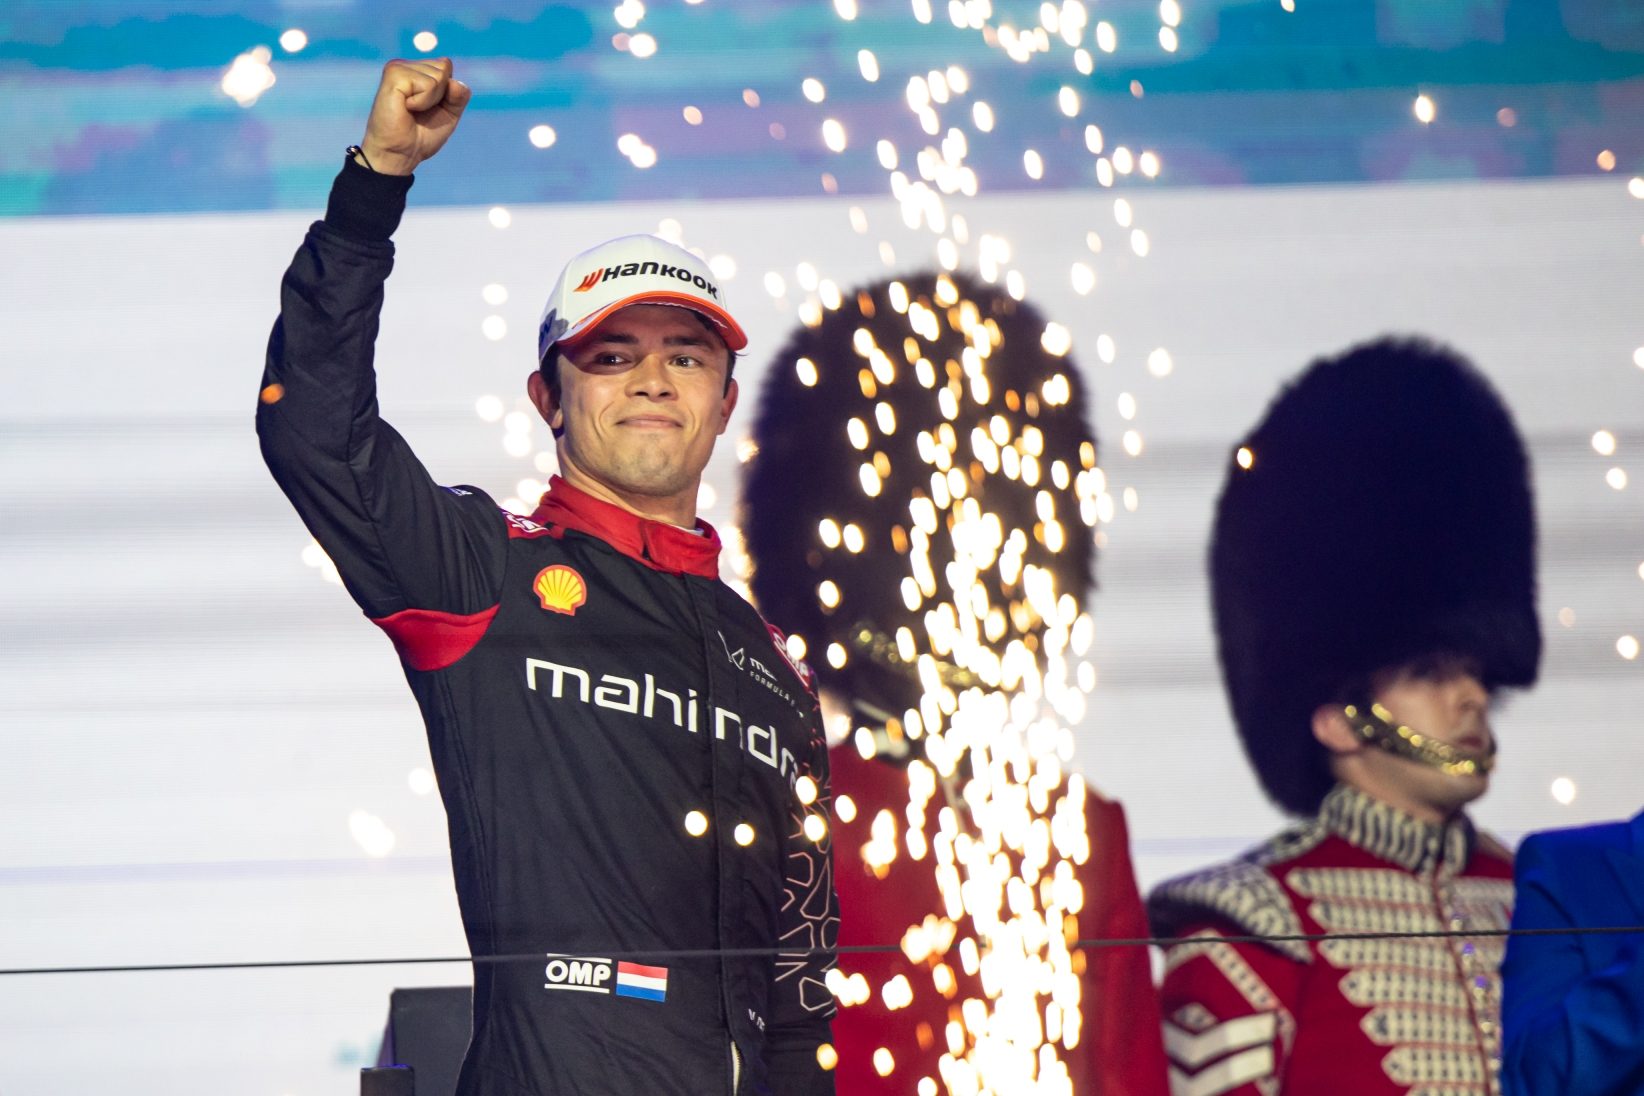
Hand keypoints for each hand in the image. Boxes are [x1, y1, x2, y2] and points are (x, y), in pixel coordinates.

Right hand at [357, 58, 470, 174]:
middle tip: (419, 111)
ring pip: (438, 76)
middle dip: (440, 96)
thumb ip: (459, 96)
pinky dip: (423, 102)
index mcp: (416, 70)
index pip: (447, 66)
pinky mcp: (394, 75)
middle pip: (445, 68)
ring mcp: (398, 68)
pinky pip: (428, 84)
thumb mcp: (449, 114)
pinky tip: (406, 107)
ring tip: (411, 110)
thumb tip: (454, 82)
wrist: (400, 154)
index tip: (429, 108)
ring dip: (430, 100)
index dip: (447, 92)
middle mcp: (405, 65)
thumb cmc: (421, 135)